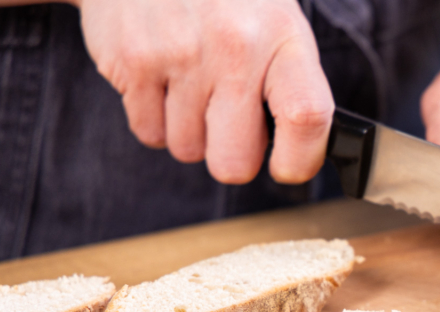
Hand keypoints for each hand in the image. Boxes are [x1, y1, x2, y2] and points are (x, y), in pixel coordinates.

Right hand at [75, 0, 332, 184]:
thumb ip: (293, 86)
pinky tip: (163, 76)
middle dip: (231, 155)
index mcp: (284, 38)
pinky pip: (149, 133)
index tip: (287, 166)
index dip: (299, 160)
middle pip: (235, 162)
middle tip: (230, 121)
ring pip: (188, 150)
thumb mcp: (277, 24)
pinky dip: (155, 117)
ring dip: (190, 130)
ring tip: (192, 81)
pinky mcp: (133, 60)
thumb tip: (300, 153)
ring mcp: (180, 54)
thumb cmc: (230, 0)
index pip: (306, 117)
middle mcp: (235, 47)